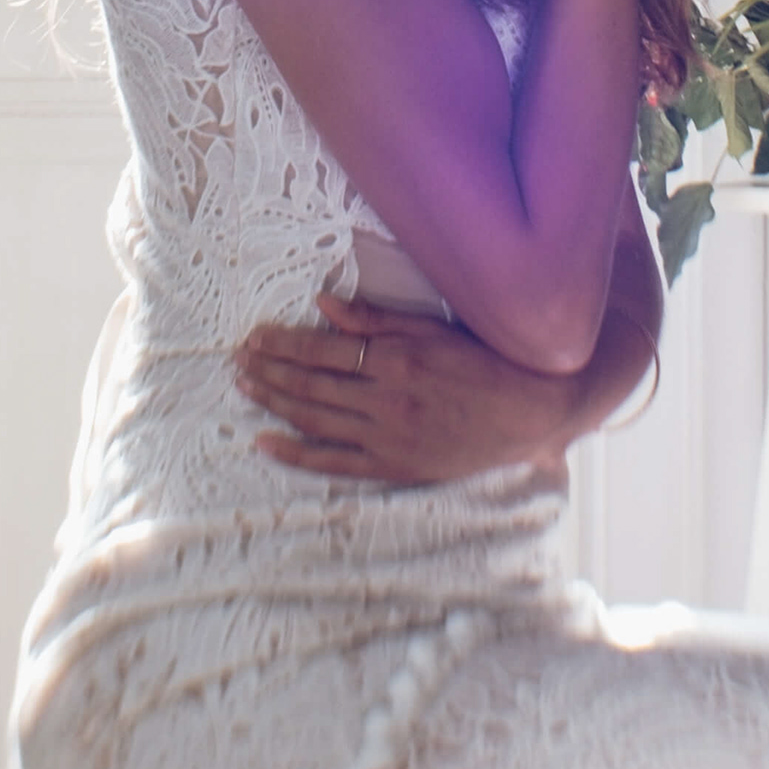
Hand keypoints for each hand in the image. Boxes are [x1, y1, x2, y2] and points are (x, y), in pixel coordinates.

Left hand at [232, 295, 588, 488]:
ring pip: (315, 420)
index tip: (255, 337)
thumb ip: (377, 318)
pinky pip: (334, 462)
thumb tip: (324, 303)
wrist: (531, 412)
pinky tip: (265, 443)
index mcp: (397, 359)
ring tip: (245, 388)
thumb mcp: (433, 329)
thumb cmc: (484, 363)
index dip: (283, 344)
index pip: (323, 350)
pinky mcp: (395, 465)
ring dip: (275, 403)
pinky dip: (296, 453)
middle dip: (269, 371)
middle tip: (237, 361)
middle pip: (311, 384)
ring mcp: (389, 436)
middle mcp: (387, 399)